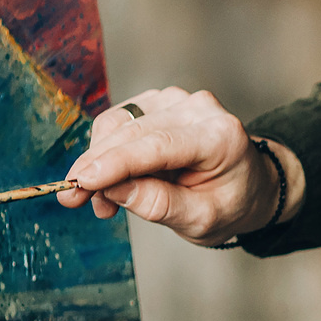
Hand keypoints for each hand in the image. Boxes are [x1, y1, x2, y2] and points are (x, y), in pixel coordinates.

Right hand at [57, 86, 301, 246]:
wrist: (249, 185)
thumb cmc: (230, 203)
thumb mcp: (202, 220)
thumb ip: (158, 204)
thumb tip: (110, 189)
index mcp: (220, 137)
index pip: (159, 145)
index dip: (115, 163)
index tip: (80, 182)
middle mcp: (200, 109)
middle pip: (134, 132)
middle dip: (95, 167)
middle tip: (71, 199)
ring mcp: (179, 100)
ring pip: (120, 122)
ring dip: (99, 160)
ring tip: (100, 201)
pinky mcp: (161, 101)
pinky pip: (121, 120)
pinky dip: (107, 150)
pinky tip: (110, 182)